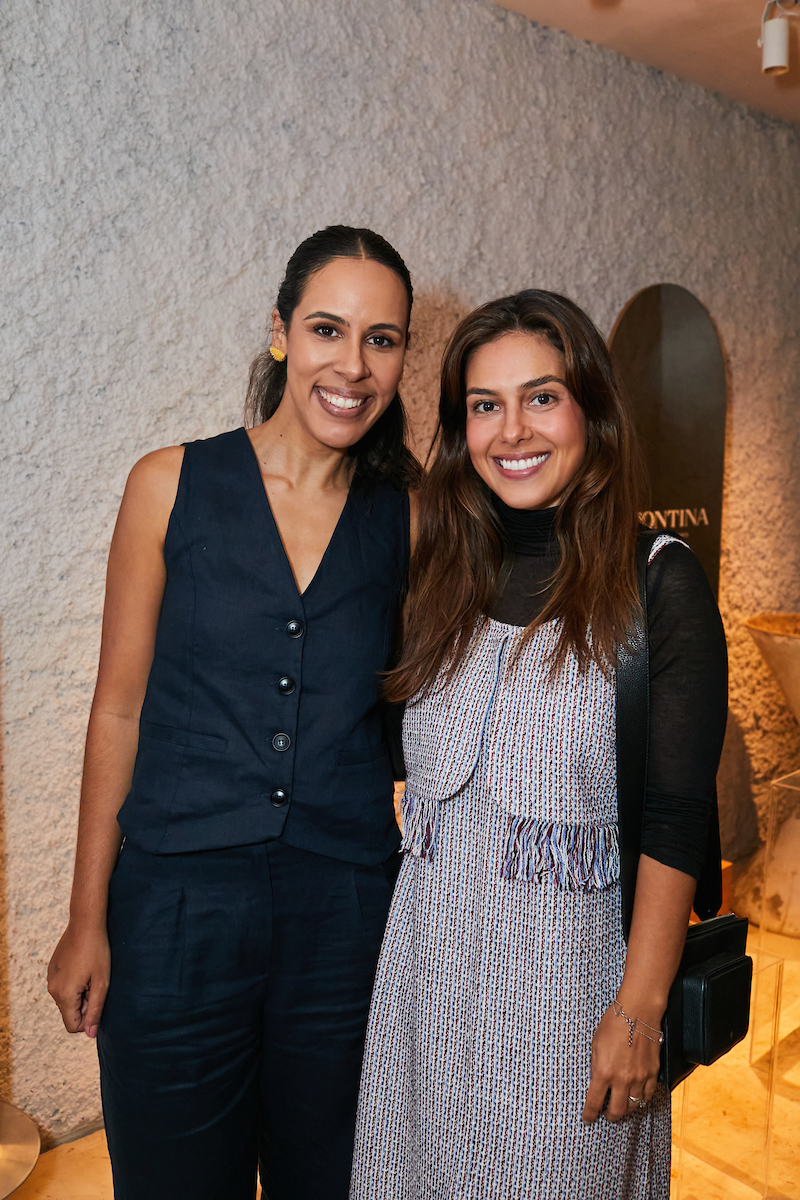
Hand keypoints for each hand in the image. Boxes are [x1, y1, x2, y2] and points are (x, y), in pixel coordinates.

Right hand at [47, 923, 110, 1037]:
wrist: (85, 924)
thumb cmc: (97, 952)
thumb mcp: (101, 983)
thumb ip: (95, 1010)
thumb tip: (90, 1034)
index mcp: (64, 995)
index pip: (72, 1026)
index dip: (87, 1021)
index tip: (98, 1003)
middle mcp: (52, 989)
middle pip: (69, 1012)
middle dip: (84, 1005)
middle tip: (96, 985)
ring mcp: (50, 978)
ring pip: (65, 999)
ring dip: (79, 994)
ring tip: (90, 975)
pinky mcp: (52, 969)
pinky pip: (61, 986)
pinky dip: (73, 984)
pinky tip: (83, 967)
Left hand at [581, 1001, 661, 1122]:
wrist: (638, 1012)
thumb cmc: (613, 1024)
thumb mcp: (596, 1044)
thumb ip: (596, 1066)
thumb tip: (597, 1081)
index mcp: (604, 1072)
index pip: (594, 1102)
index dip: (589, 1114)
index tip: (587, 1119)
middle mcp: (622, 1079)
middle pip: (617, 1111)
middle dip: (609, 1116)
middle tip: (606, 1114)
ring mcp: (640, 1078)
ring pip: (634, 1106)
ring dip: (626, 1108)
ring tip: (621, 1105)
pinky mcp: (653, 1073)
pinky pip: (648, 1095)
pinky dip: (641, 1098)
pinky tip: (636, 1095)